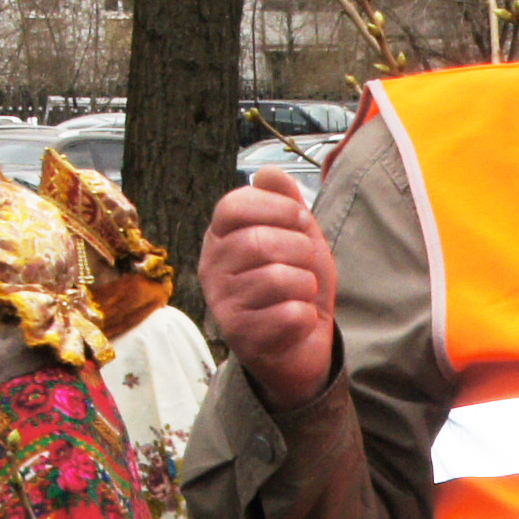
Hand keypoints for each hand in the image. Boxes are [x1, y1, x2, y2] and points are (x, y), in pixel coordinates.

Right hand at [202, 173, 338, 411]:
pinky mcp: (242, 337)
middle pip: (259, 242)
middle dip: (300, 251)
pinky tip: (297, 321)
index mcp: (220, 237)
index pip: (234, 205)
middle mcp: (211, 268)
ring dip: (306, 286)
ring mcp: (223, 303)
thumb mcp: (296, 237)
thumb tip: (269, 171)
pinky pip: (289, 315)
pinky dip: (306, 317)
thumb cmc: (294, 287)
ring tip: (301, 294)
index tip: (300, 221)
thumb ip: (285, 203)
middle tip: (306, 265)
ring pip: (278, 279)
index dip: (278, 208)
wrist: (300, 346)